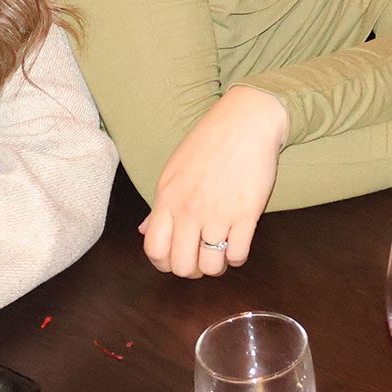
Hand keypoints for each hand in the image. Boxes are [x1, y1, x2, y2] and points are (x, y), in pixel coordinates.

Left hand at [141, 85, 289, 278]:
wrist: (247, 120)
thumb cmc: (210, 141)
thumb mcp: (175, 169)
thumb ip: (160, 205)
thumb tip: (144, 231)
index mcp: (168, 197)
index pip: (154, 250)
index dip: (165, 264)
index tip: (177, 258)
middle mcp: (189, 209)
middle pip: (182, 266)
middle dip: (192, 271)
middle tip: (202, 259)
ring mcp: (218, 213)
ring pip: (211, 266)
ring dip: (217, 266)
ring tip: (221, 252)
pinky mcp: (246, 214)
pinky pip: (238, 255)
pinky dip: (238, 257)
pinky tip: (239, 243)